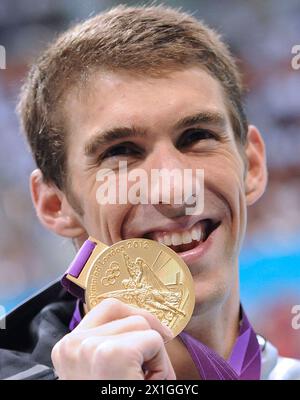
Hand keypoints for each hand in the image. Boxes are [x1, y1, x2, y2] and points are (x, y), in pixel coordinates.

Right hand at [51, 298, 175, 379]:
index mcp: (69, 347)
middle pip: (125, 311)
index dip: (134, 315)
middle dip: (146, 333)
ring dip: (153, 353)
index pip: (107, 308)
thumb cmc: (116, 398)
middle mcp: (72, 344)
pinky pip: (153, 341)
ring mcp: (89, 348)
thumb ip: (111, 341)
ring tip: (141, 380)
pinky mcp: (112, 355)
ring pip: (141, 324)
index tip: (152, 335)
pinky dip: (161, 364)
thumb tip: (142, 317)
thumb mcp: (103, 368)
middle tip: (148, 366)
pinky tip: (146, 384)